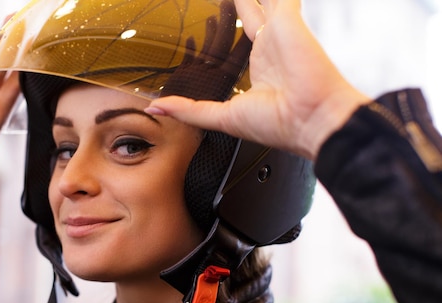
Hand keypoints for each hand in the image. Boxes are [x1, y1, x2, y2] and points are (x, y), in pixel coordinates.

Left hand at [146, 0, 369, 160]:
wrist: (309, 121)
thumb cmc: (277, 124)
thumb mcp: (222, 118)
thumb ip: (189, 110)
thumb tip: (157, 107)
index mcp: (257, 68)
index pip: (235, 40)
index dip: (221, 27)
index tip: (211, 19)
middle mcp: (268, 47)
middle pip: (248, 12)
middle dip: (235, 1)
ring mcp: (279, 31)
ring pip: (262, 0)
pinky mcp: (288, 21)